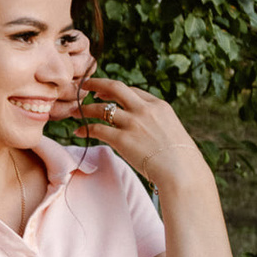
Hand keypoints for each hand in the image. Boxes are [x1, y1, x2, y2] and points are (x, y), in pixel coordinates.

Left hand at [72, 75, 208, 190]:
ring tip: (74, 112)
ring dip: (84, 109)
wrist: (182, 173)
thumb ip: (155, 123)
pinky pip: (96, 129)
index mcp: (158, 106)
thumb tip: (143, 129)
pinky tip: (78, 132)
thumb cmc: (180, 158)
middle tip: (83, 86)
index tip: (103, 93)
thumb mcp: (172, 130)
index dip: (113, 90)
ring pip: (100, 109)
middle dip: (96, 84)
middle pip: (115, 88)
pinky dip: (84, 129)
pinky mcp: (122, 139)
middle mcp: (144, 110)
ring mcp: (133, 124)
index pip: (132, 90)